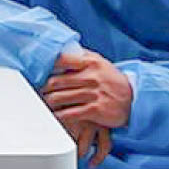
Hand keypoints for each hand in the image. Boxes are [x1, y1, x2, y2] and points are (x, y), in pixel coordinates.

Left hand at [42, 49, 131, 167]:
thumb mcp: (100, 63)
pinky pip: (71, 113)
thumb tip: (59, 51)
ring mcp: (94, 93)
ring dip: (47, 103)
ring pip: (60, 97)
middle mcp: (91, 77)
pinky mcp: (96, 109)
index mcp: (90, 63)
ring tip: (40, 105)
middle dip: (42, 88)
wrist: (135, 99)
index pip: (61, 60)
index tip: (34, 72)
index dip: (45, 66)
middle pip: (56, 82)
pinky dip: (59, 116)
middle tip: (33, 93)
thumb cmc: (113, 81)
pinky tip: (53, 117)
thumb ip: (81, 57)